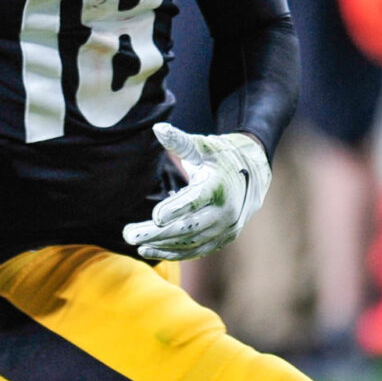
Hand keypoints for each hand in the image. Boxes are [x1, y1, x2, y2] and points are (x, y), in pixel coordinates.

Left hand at [122, 123, 269, 261]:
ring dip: (161, 245)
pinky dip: (173, 253)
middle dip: (156, 233)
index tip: (154, 217)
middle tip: (128, 235)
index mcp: (219, 186)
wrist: (253, 174)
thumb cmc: (220, 156)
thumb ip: (179, 141)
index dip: (175, 209)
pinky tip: (150, 251)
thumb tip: (157, 128)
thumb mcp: (202, 146)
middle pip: (188, 227)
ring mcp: (225, 229)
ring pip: (190, 243)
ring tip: (135, 243)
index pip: (196, 201)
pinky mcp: (223, 239)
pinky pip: (196, 250)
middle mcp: (225, 211)